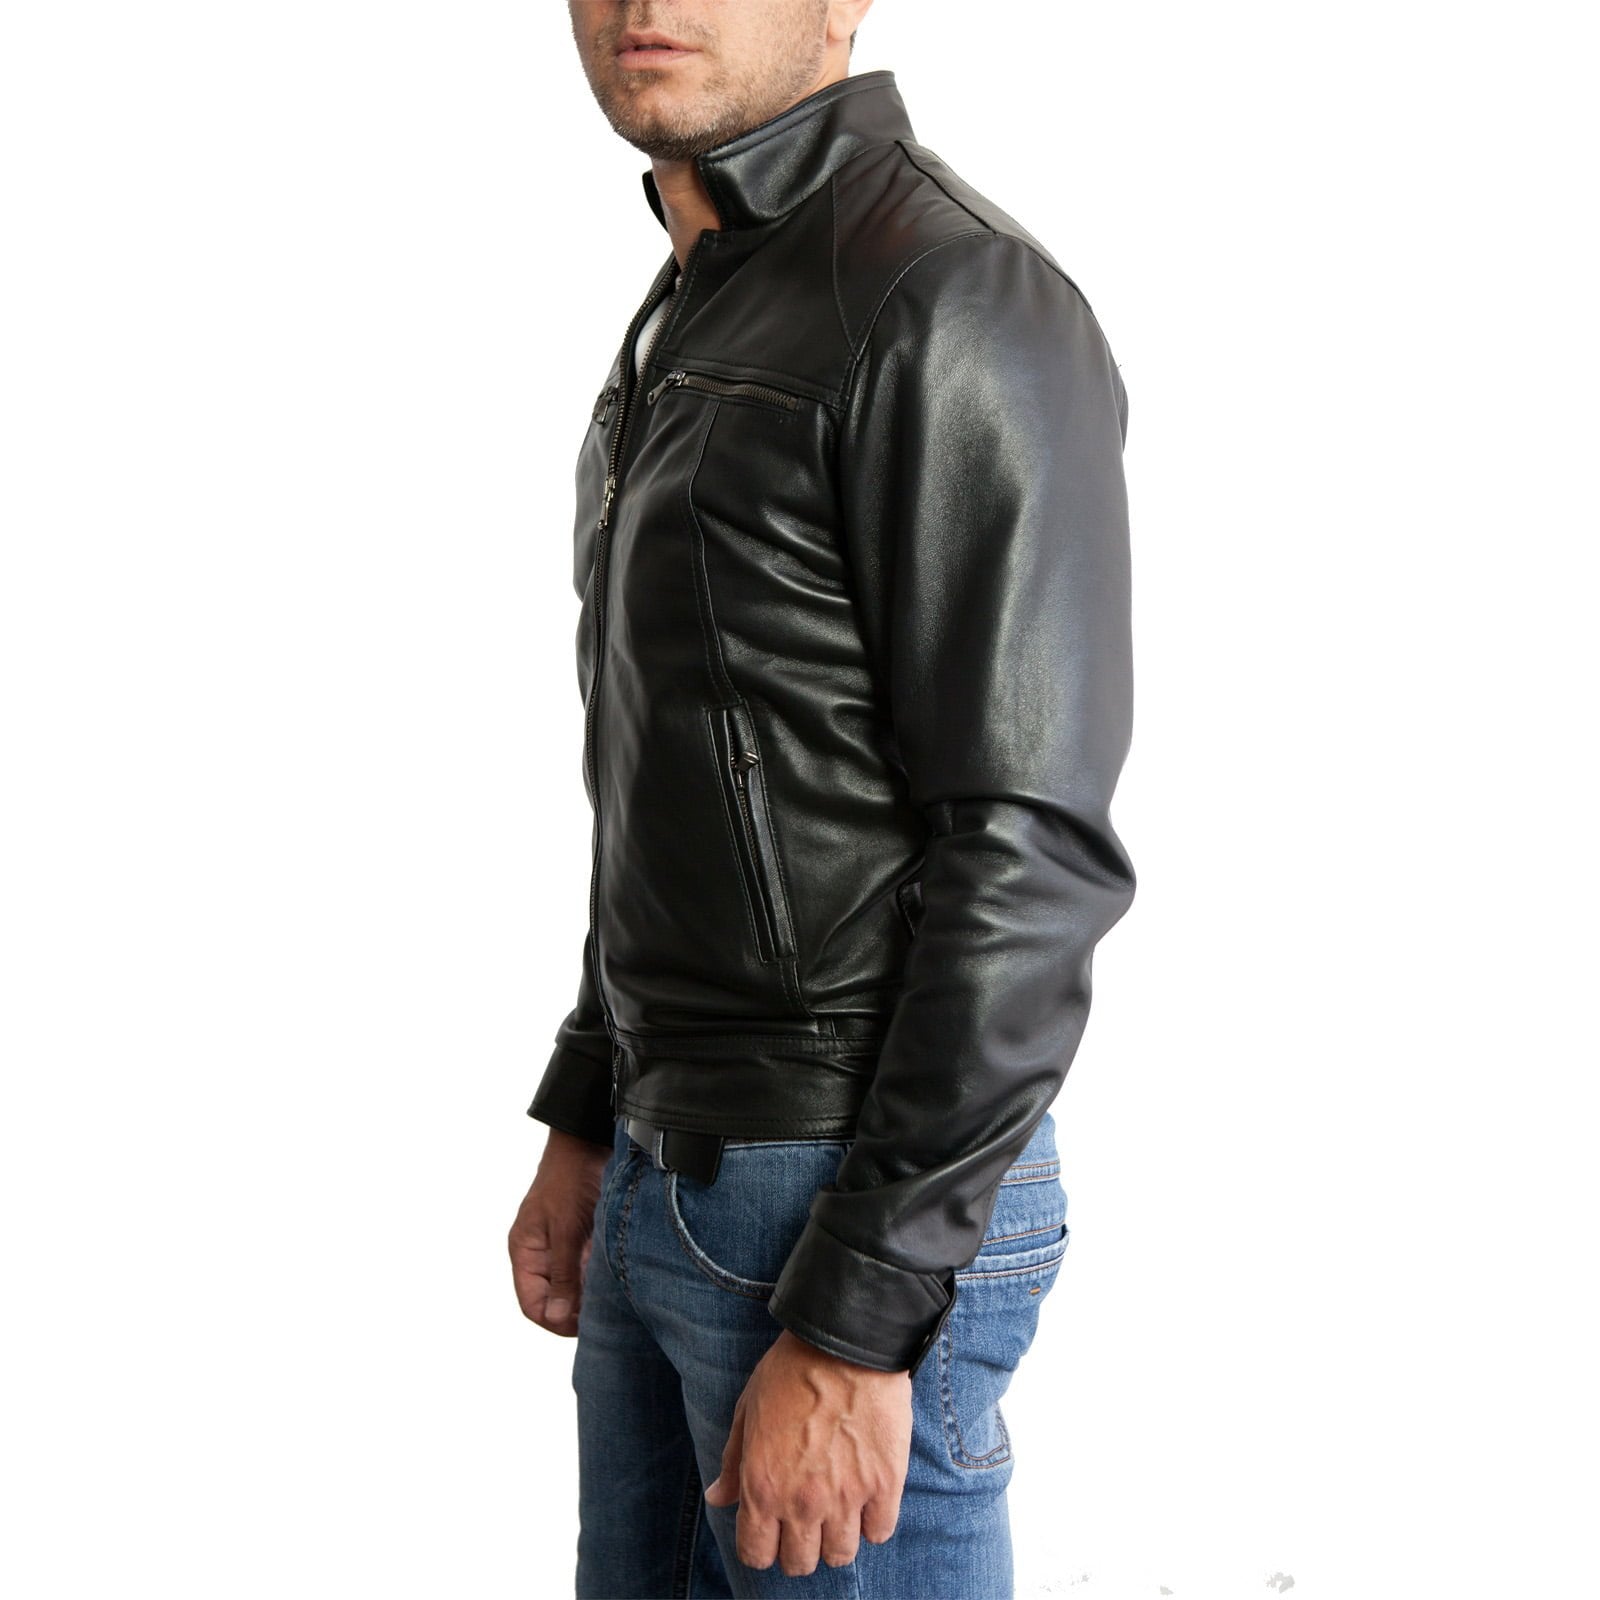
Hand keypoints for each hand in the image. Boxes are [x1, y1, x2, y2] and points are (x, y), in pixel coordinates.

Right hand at [508, 1128, 610, 1336]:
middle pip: (554, 1299)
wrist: (590, 1141)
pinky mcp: (584, 1238)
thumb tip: (556, 1319)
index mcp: (525, 1251)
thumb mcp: (566, 1229)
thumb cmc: (570, 1179)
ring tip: (613, 1299)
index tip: (582, 1327)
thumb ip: (562, 1275)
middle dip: (576, 1310)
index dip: (554, 1321)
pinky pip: (588, 1269)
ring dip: (590, 1294)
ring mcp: (563, 1246)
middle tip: (604, 1316)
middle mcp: (542, 1253)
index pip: (532, 1304)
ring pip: (574, 1286)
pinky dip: (601, 1277)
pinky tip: (618, 1281)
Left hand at [703, 1328, 912, 1575]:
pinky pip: (879, 1533)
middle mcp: (802, 1503)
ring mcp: (846, 1498)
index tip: (771, 1531)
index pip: (756, 1555)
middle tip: (806, 1521)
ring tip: (839, 1509)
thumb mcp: (748, 1409)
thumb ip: (734, 1460)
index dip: (762, 1547)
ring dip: (837, 1538)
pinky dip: (873, 1522)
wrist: (845, 1342)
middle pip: (800, 1564)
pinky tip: (867, 1498)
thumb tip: (718, 1497)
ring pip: (840, 1555)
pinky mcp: (884, 1486)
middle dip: (799, 1547)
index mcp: (762, 1487)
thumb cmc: (791, 1369)